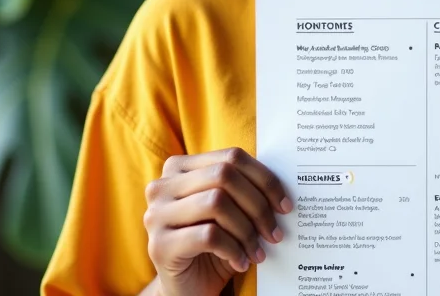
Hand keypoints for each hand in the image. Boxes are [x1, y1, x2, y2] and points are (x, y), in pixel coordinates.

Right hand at [144, 148, 292, 295]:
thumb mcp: (229, 211)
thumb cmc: (213, 245)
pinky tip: (240, 262)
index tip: (284, 204)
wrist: (187, 287)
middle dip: (258, 205)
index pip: (231, 157)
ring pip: (216, 202)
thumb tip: (282, 187)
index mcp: (179, 168)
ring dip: (247, 230)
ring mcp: (156, 215)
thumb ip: (244, 190)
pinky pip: (209, 235)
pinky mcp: (159, 245)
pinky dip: (233, 249)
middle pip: (224, 175)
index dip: (264, 179)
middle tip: (274, 232)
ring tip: (258, 251)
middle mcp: (162, 187)